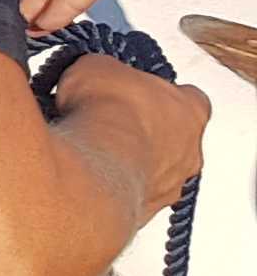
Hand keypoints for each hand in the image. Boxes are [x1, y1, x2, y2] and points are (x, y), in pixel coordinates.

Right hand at [49, 53, 211, 223]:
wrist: (92, 161)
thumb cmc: (107, 113)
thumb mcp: (96, 66)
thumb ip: (103, 71)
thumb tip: (92, 73)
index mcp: (190, 109)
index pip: (188, 98)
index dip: (159, 95)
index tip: (136, 93)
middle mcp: (189, 150)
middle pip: (174, 139)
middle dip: (143, 132)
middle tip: (109, 124)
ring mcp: (170, 184)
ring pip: (154, 172)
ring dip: (127, 162)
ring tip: (91, 151)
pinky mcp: (144, 209)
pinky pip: (130, 195)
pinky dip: (110, 185)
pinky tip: (85, 174)